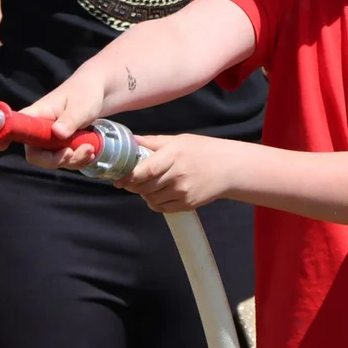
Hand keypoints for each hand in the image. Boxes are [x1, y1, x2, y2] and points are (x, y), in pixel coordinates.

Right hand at [15, 69, 106, 170]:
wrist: (97, 91)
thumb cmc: (85, 94)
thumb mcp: (80, 106)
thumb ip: (69, 120)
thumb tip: (57, 133)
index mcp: (38, 115)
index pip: (16, 127)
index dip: (6, 137)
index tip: (0, 146)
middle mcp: (39, 129)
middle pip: (36, 154)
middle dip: (55, 160)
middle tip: (73, 152)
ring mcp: (50, 139)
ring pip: (53, 160)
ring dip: (73, 161)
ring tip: (90, 148)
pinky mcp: (61, 144)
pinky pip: (64, 160)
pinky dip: (78, 160)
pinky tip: (90, 151)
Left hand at [114, 134, 236, 211]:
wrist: (229, 168)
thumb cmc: (203, 150)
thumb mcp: (179, 140)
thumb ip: (153, 142)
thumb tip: (132, 140)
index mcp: (173, 156)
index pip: (145, 170)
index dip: (129, 176)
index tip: (118, 176)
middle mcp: (177, 176)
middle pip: (144, 187)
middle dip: (132, 185)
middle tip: (128, 181)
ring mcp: (182, 192)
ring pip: (151, 198)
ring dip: (144, 193)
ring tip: (147, 185)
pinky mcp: (187, 204)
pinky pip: (162, 207)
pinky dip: (155, 202)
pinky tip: (158, 193)